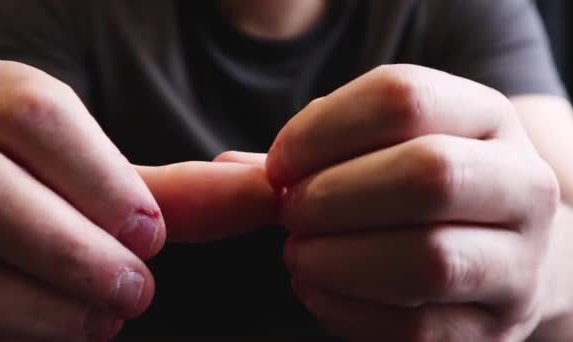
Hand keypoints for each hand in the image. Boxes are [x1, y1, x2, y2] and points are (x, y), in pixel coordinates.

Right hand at [0, 60, 277, 340]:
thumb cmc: (38, 179)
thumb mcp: (85, 168)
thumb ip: (164, 185)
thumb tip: (265, 189)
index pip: (36, 114)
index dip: (101, 180)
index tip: (152, 234)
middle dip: (73, 251)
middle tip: (134, 290)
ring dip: (40, 304)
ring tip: (101, 320)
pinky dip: (4, 324)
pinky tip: (51, 326)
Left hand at [267, 65, 559, 340]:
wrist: (500, 250)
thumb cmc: (418, 189)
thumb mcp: (381, 146)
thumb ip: (309, 152)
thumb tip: (228, 167)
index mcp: (486, 117)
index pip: (403, 97)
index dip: (321, 129)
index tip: (279, 163)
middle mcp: (521, 184)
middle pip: (426, 174)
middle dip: (332, 196)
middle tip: (291, 212)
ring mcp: (520, 263)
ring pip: (427, 259)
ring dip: (337, 259)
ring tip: (298, 254)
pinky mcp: (493, 328)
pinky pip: (415, 328)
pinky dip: (344, 310)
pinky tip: (315, 289)